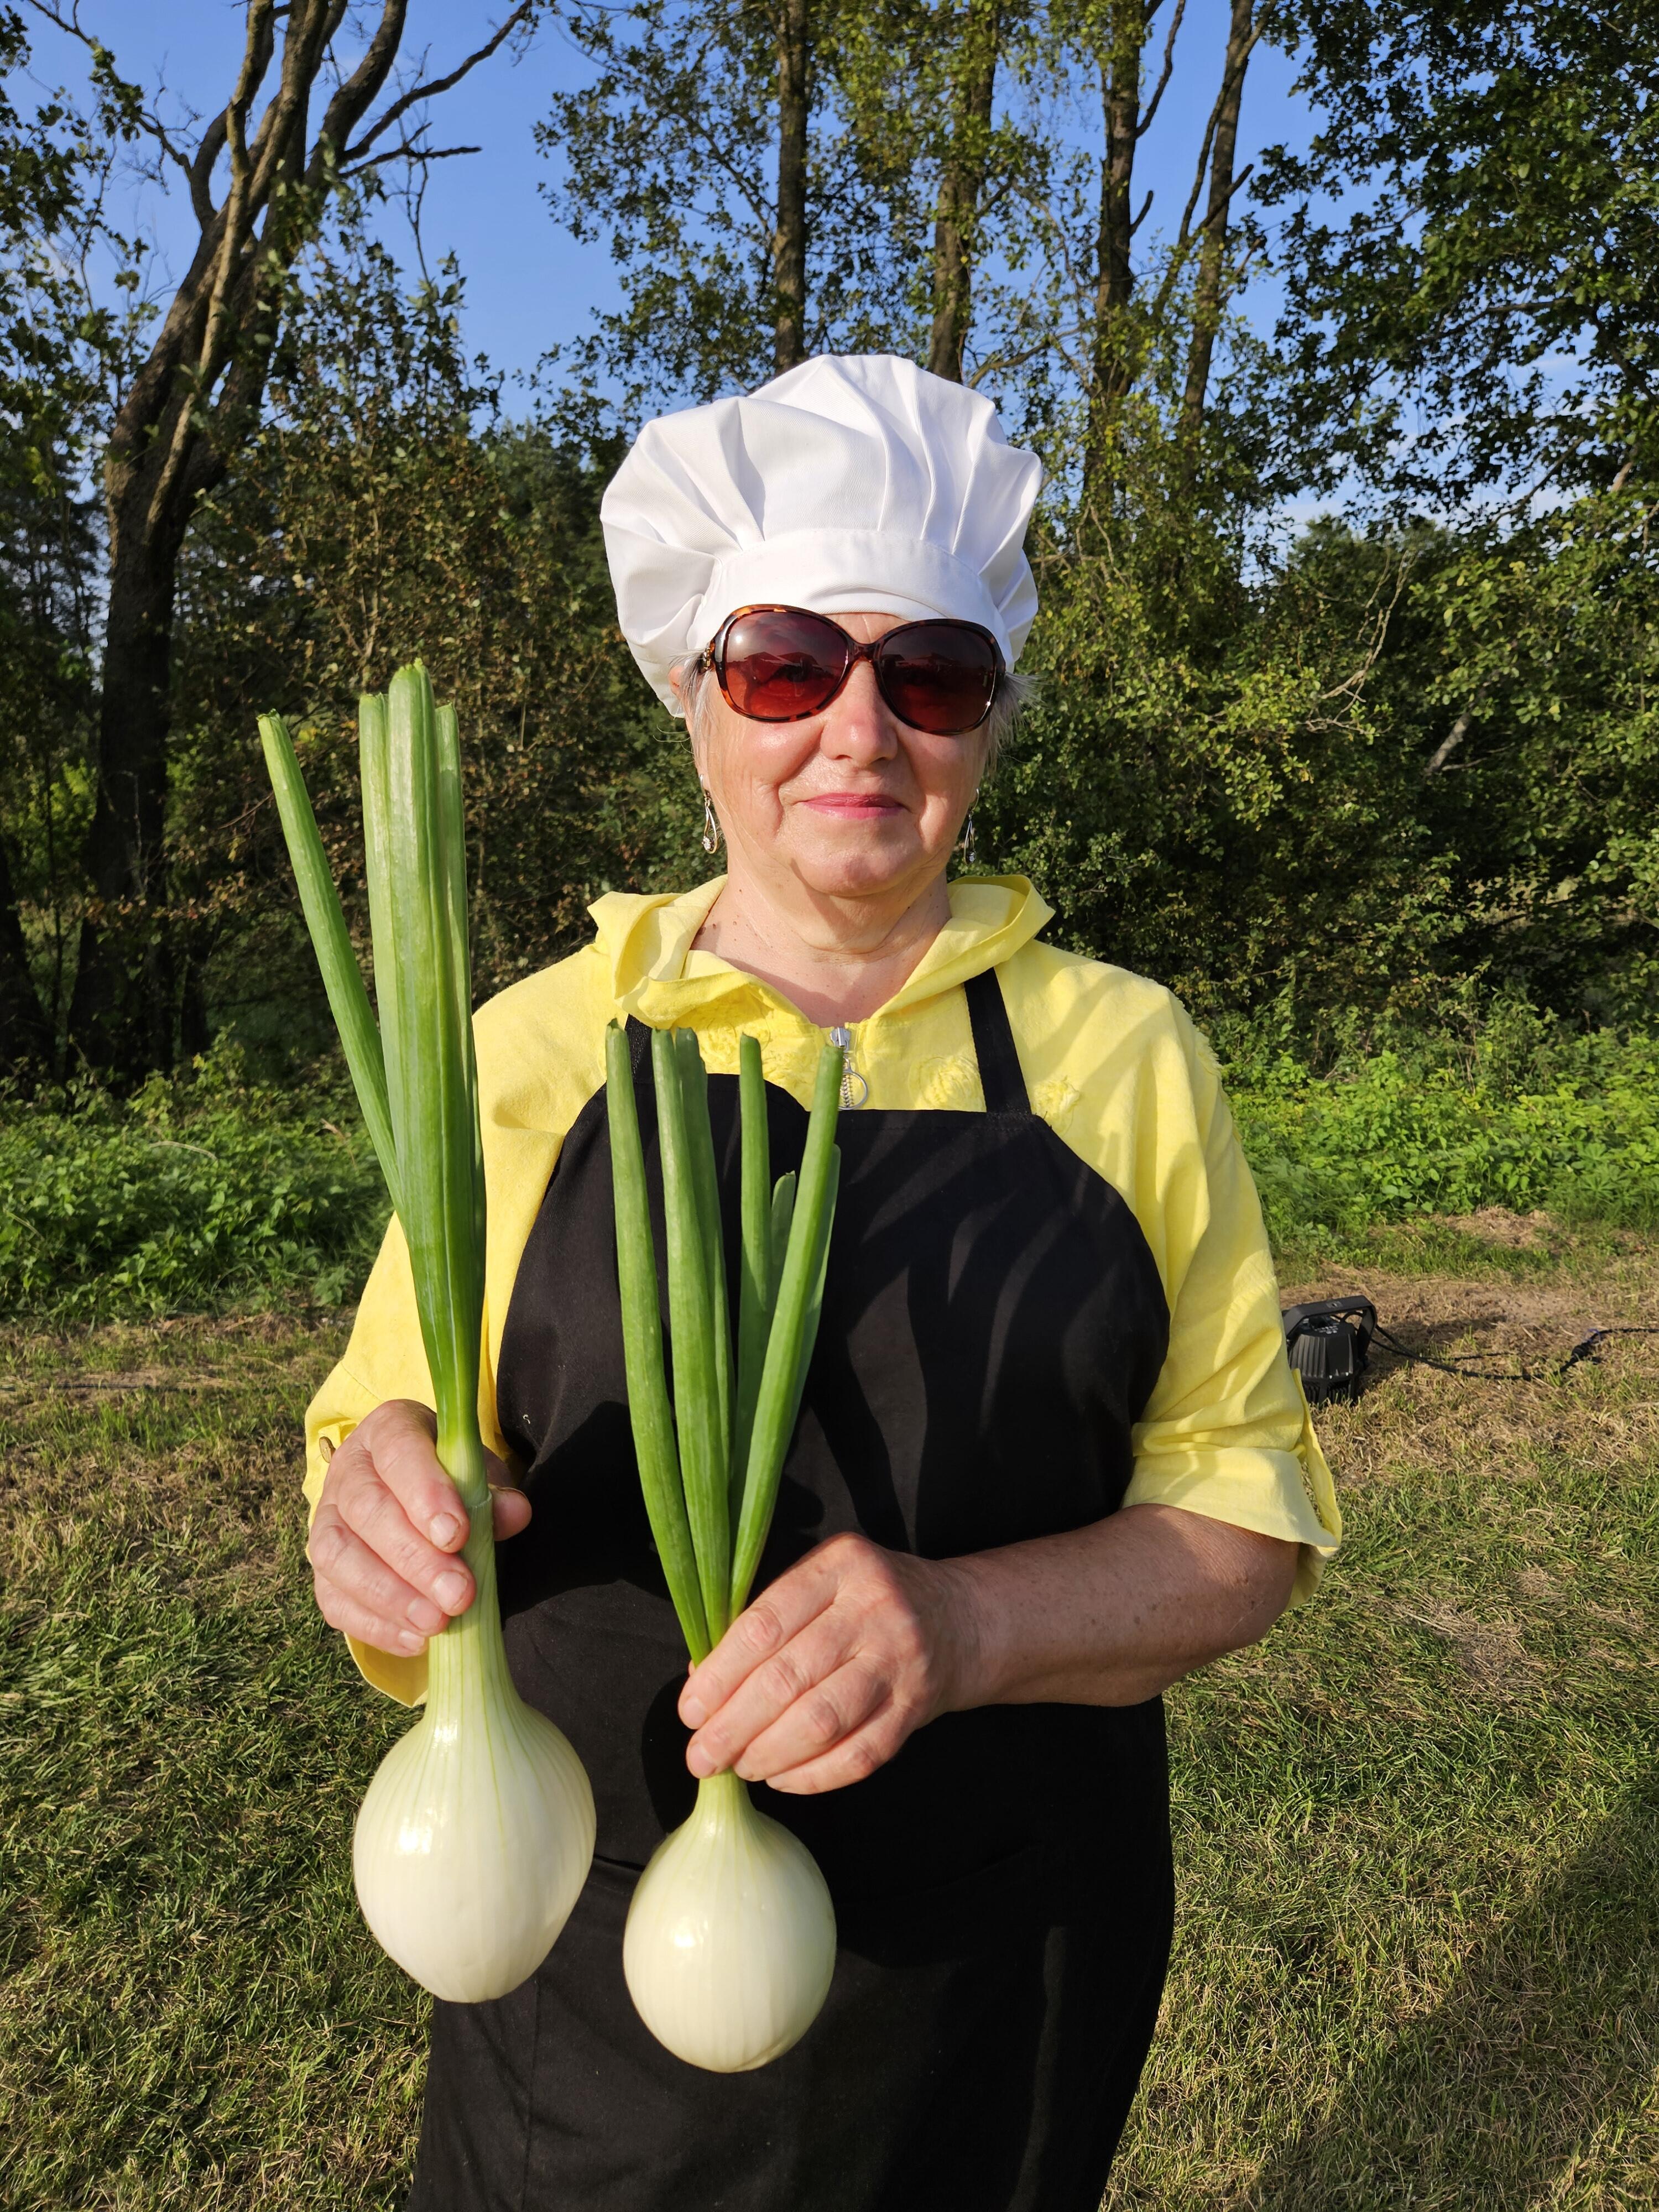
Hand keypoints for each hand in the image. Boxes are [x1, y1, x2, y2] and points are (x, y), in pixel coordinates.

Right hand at [307, 1399, 530, 1656]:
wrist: (414, 1496)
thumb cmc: (453, 1481)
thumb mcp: (478, 1475)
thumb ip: (493, 1494)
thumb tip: (516, 1513)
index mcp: (389, 1431)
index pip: (399, 1453)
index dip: (424, 1492)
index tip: (455, 1535)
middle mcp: (348, 1471)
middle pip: (367, 1510)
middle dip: (414, 1558)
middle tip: (459, 1594)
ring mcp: (326, 1520)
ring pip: (338, 1556)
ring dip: (389, 1596)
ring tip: (436, 1624)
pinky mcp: (322, 1570)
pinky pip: (333, 1599)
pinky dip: (374, 1625)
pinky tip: (415, 1641)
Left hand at [677, 1533, 981, 1795]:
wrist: (960, 1621)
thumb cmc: (867, 1601)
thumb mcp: (823, 1581)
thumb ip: (766, 1620)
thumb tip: (699, 1677)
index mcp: (841, 1565)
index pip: (764, 1624)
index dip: (720, 1675)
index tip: (690, 1710)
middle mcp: (874, 1608)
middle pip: (788, 1677)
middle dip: (733, 1726)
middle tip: (700, 1757)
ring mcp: (900, 1660)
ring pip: (821, 1720)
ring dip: (768, 1754)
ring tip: (738, 1768)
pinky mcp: (916, 1708)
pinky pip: (858, 1755)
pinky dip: (811, 1776)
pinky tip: (781, 1778)